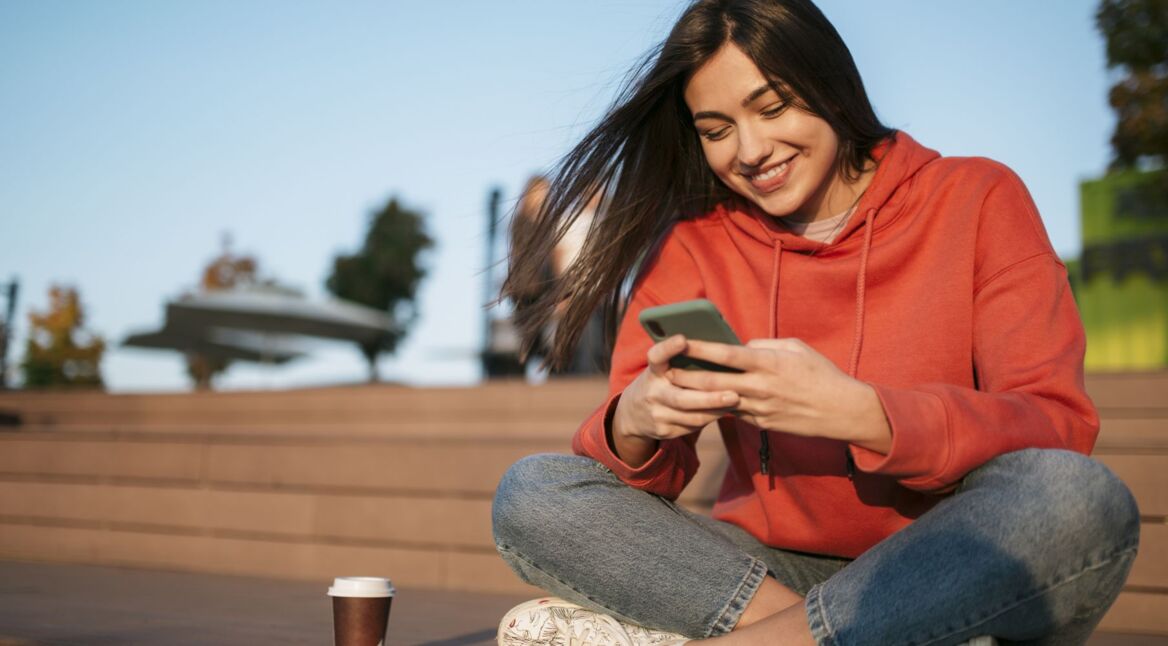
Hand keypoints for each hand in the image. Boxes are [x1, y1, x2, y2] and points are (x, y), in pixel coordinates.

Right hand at [611, 335, 738, 465]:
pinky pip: (692, 426)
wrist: (632, 414)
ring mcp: (657, 414)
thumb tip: (716, 348)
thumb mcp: (661, 369)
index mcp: (653, 371)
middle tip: (734, 394)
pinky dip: (710, 418)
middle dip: (710, 398)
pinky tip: (723, 410)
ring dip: (716, 410)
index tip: (682, 339)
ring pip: (692, 416)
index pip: (656, 357)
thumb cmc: (659, 382)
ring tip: (736, 402)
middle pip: (682, 398)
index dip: (668, 348)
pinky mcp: (663, 431)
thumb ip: (679, 360)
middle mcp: (652, 393)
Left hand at [667, 338, 891, 452]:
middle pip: (712, 382)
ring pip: (719, 401)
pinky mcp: (761, 424)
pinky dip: (719, 406)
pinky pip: (734, 413)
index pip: (725, 354)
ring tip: (676, 387)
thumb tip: (744, 346)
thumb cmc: (821, 374)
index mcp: (767, 364)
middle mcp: (759, 387)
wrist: (841, 412)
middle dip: (685, 377)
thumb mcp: (797, 348)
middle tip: (664, 371)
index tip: (679, 341)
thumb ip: (766, 345)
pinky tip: (703, 401)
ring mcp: (759, 409)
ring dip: (696, 395)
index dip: (699, 348)